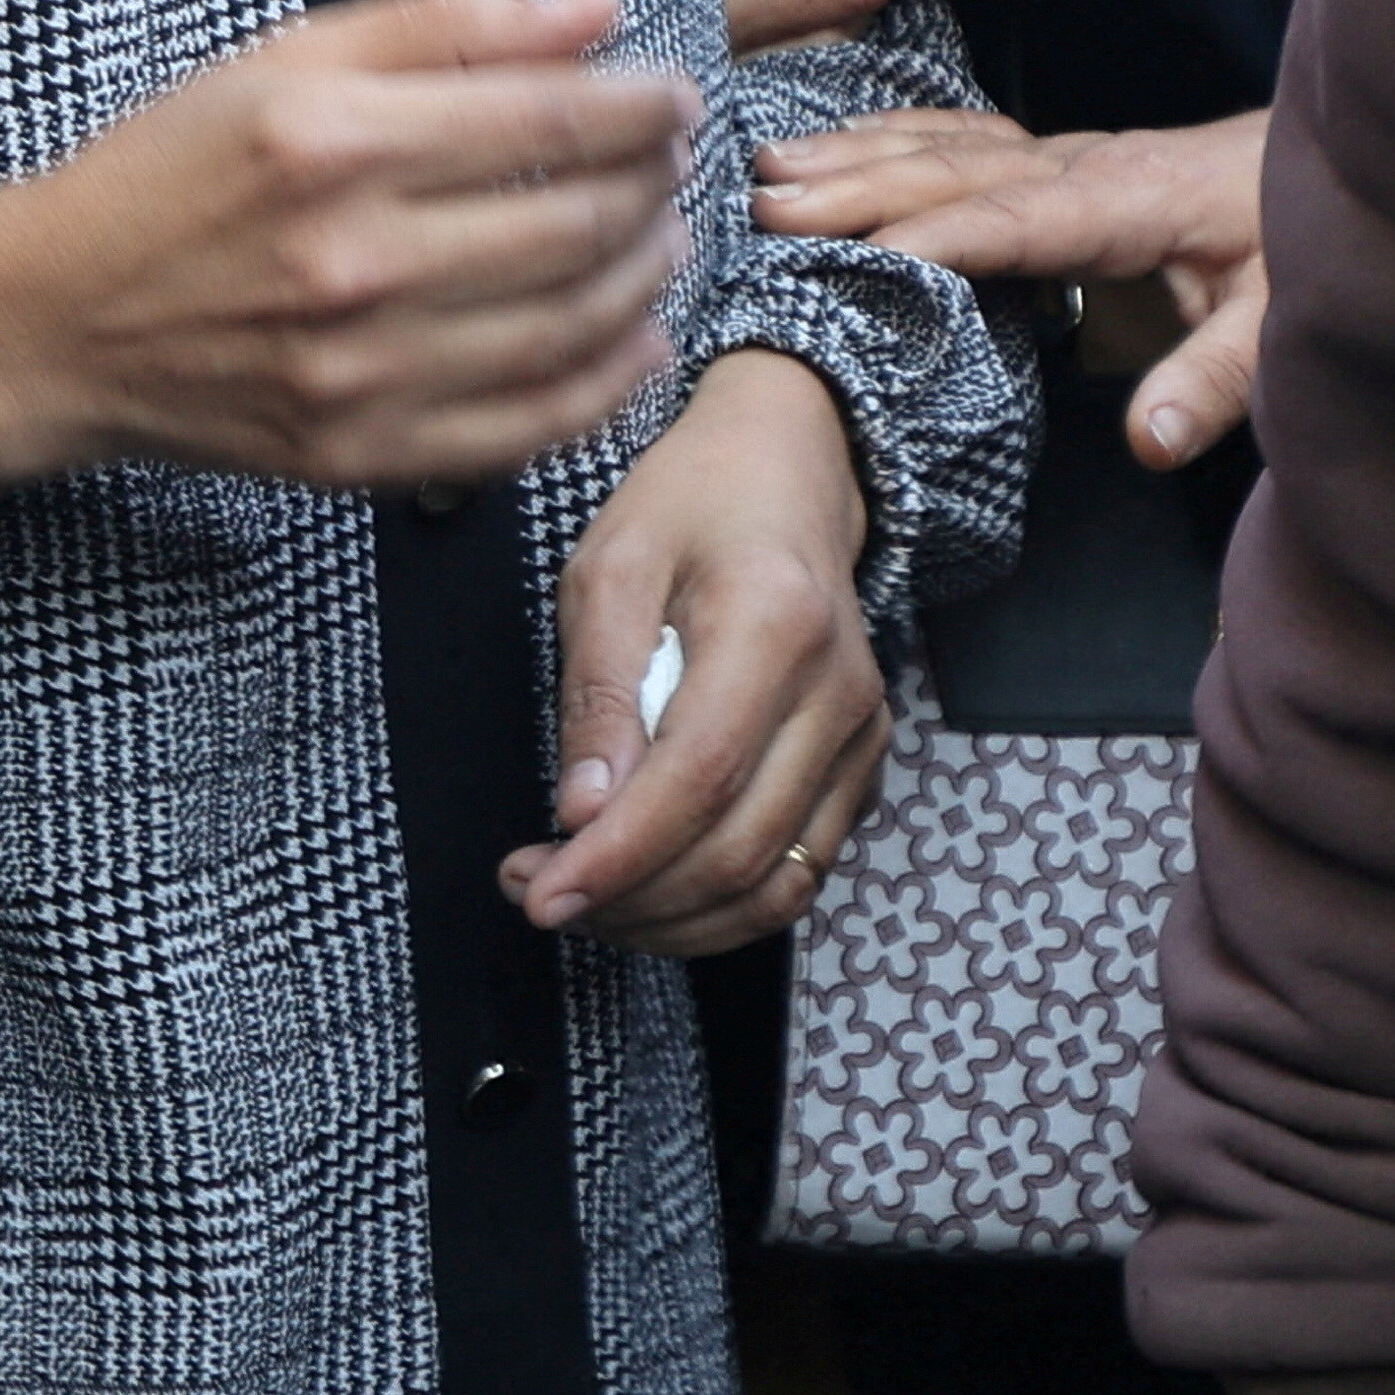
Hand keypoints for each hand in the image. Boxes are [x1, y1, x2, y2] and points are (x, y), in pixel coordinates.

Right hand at [0, 0, 697, 514]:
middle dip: (655, 184)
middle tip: (674, 161)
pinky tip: (638, 338)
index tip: (672, 93)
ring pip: (573, 327)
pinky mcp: (361, 454)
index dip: (641, 106)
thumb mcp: (287, 62)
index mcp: (333, 141)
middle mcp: (352, 260)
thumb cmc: (172, 173)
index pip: (550, 120)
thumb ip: (446, 26)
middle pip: (576, 224)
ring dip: (650, 277)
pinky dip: (610, 383)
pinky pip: (531, 427)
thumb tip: (597, 12)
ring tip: (666, 235)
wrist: (55, 321)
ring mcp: (360, 371)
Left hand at [500, 348, 888, 953]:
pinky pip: (796, 874)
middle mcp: (839, 692)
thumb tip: (580, 813)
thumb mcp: (610, 567)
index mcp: (776, 625)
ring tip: (582, 899)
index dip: (618, 856)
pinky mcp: (859, 767)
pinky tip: (646, 889)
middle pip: (738, 850)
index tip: (538, 892)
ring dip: (670, 921)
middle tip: (534, 892)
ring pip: (775, 886)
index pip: (700, 778)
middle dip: (628, 900)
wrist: (788, 473)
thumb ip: (598, 691)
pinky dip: (718, 907)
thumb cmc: (690, 506)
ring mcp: (860, 736)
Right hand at [753, 106, 1268, 467]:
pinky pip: (962, 136)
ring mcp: (1069, 153)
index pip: (1013, 218)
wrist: (1336, 168)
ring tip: (769, 168)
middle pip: (954, 172)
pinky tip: (840, 139)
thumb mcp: (1283, 324)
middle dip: (857, 188)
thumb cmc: (1304, 246)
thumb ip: (1216, 382)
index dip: (931, 232)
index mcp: (1128, 202)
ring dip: (855, 155)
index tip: (851, 253)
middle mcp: (1084, 165)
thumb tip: (1147, 442)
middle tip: (765, 207)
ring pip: (945, 146)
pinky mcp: (1065, 156)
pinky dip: (893, 134)